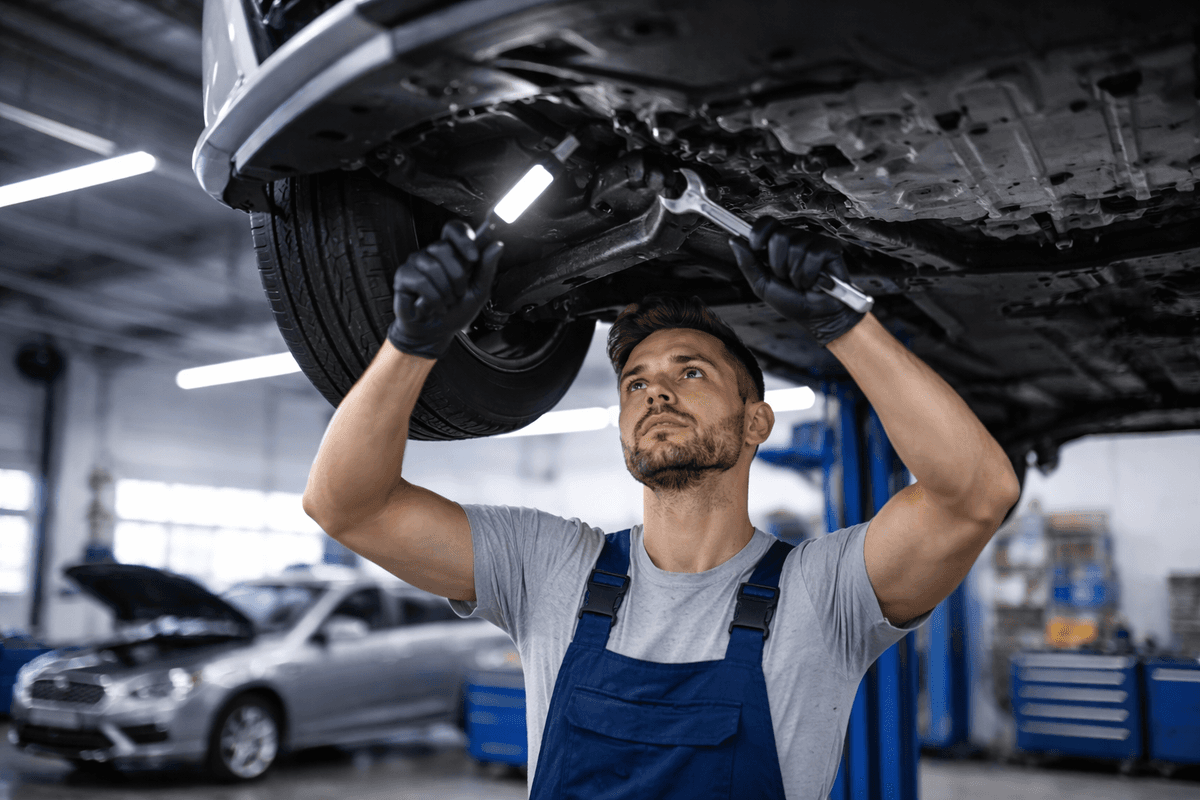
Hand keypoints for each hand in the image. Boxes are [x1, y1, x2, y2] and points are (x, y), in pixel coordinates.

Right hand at [387, 220, 503, 358]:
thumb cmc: (456, 310)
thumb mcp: (478, 292)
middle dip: (456, 276)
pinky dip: (431, 300)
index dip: (463, 238)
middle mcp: (432, 253)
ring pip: (432, 266)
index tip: (473, 256)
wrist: (436, 333)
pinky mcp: (403, 276)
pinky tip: (430, 307)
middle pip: (443, 247)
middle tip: (458, 293)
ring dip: (444, 292)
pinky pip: (419, 281)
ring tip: (444, 303)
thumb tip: (497, 245)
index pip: (454, 229)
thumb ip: (487, 269)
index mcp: (452, 253)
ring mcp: (415, 262)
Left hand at [729, 216, 864, 344]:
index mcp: (778, 245)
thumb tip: (734, 240)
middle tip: (786, 277)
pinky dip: (810, 275)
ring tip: (801, 282)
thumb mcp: (762, 285)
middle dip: (778, 264)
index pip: (766, 223)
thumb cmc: (793, 301)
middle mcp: (796, 239)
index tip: (757, 248)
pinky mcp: (830, 249)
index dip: (759, 234)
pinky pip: (813, 255)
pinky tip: (814, 281)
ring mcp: (813, 243)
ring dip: (795, 274)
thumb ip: (748, 263)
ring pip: (796, 248)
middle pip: (779, 237)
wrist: (816, 317)